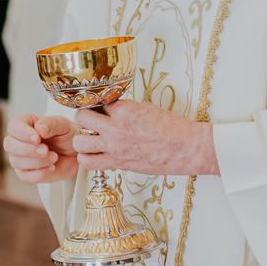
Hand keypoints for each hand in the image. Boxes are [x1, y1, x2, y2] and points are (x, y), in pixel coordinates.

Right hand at [4, 112, 78, 183]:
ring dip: (37, 162)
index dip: (23, 133)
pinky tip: (51, 168)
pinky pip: (25, 177)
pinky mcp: (26, 173)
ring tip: (54, 157)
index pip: (13, 127)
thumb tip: (39, 129)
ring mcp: (20, 158)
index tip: (38, 138)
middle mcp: (18, 140)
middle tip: (46, 150)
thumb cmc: (67, 135)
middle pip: (9, 145)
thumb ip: (51, 123)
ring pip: (16, 162)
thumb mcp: (64, 125)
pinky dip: (40, 174)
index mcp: (24, 123)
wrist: (75, 153)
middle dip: (27, 149)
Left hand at [73, 100, 218, 176]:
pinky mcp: (118, 163)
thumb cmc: (173, 128)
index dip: (98, 103)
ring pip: (79, 144)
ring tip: (89, 139)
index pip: (98, 101)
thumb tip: (112, 109)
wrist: (187, 148)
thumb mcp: (147, 108)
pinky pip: (90, 163)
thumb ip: (126, 108)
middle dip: (83, 117)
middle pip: (81, 118)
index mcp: (125, 110)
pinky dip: (87, 158)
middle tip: (89, 120)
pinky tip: (94, 154)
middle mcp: (116, 128)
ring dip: (81, 140)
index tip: (99, 106)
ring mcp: (115, 148)